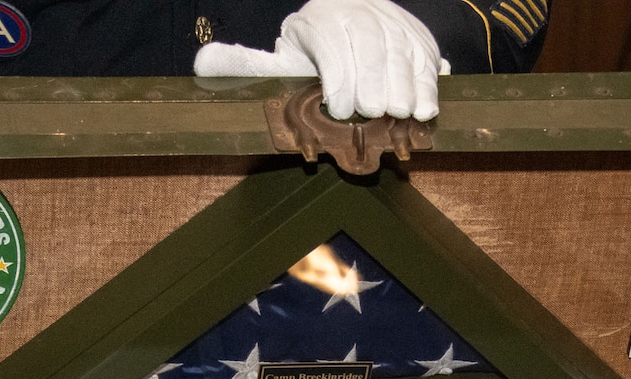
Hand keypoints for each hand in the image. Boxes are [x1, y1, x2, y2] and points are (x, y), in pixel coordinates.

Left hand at [192, 0, 447, 121]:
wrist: (349, 18)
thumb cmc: (310, 53)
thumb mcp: (280, 56)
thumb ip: (247, 65)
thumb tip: (201, 66)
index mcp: (321, 19)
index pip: (333, 42)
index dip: (340, 74)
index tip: (341, 109)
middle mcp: (359, 12)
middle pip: (372, 44)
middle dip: (374, 81)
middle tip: (374, 113)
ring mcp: (392, 20)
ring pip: (403, 48)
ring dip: (405, 85)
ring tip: (402, 114)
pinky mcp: (416, 33)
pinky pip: (427, 54)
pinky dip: (429, 82)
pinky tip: (425, 108)